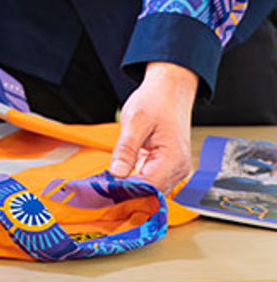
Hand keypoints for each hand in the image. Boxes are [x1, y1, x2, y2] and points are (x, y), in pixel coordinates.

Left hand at [110, 62, 197, 192]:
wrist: (169, 91)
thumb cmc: (156, 102)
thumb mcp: (135, 121)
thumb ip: (126, 149)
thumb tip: (116, 173)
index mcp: (174, 159)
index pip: (150, 186)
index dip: (127, 188)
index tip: (106, 186)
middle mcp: (178, 168)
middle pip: (151, 190)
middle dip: (128, 187)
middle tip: (103, 182)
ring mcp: (174, 169)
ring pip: (150, 187)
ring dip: (131, 182)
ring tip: (112, 175)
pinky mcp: (167, 166)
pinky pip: (150, 177)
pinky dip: (136, 175)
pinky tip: (122, 169)